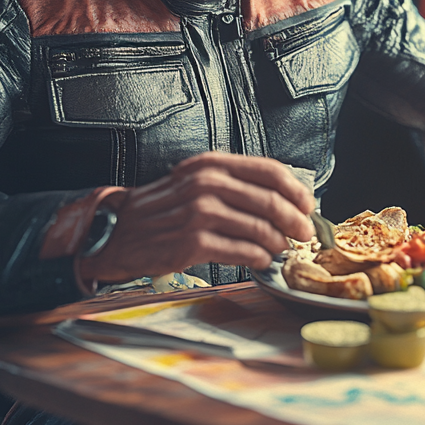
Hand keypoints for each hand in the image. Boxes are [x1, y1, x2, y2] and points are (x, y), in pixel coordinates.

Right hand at [77, 152, 314, 283]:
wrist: (117, 232)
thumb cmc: (163, 210)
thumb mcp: (196, 183)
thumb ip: (234, 186)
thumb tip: (282, 201)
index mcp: (212, 165)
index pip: (269, 170)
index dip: (295, 190)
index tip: (307, 206)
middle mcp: (206, 184)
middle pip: (270, 201)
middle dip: (295, 221)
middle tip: (304, 234)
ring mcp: (199, 213)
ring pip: (259, 228)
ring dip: (278, 243)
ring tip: (280, 249)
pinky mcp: (192, 242)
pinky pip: (241, 251)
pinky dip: (258, 257)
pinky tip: (260, 260)